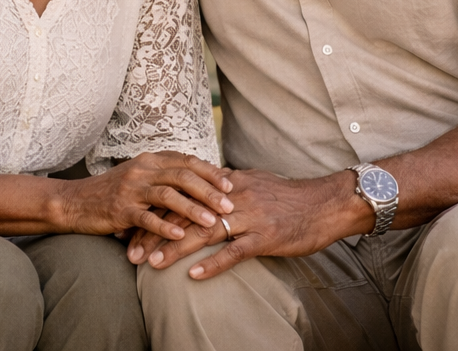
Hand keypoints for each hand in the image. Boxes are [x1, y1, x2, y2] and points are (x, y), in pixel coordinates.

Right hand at [57, 152, 232, 242]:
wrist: (76, 201)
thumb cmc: (113, 192)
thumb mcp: (141, 177)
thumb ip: (166, 176)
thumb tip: (201, 182)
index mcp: (150, 160)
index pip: (187, 161)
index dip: (210, 171)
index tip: (231, 183)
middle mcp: (142, 169)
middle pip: (182, 175)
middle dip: (209, 190)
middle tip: (229, 204)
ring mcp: (131, 189)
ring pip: (168, 195)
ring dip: (192, 209)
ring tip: (212, 221)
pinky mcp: (120, 209)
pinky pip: (146, 217)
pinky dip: (164, 227)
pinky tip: (179, 236)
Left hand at [127, 168, 365, 279]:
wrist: (326, 203)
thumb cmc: (290, 196)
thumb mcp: (255, 181)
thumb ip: (228, 184)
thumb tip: (206, 182)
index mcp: (227, 183)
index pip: (181, 195)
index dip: (155, 211)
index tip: (132, 226)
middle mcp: (233, 196)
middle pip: (185, 213)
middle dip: (155, 232)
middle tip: (131, 250)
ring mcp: (249, 217)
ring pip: (204, 232)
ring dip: (175, 249)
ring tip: (151, 264)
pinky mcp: (265, 237)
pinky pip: (234, 251)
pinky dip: (213, 264)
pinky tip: (193, 276)